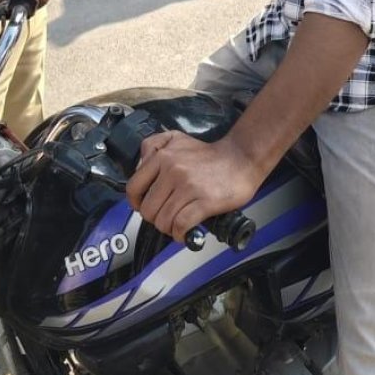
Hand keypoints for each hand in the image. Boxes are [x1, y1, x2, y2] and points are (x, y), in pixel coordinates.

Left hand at [125, 130, 264, 242]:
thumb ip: (153, 147)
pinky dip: (180, 235)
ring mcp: (188, 186)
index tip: (144, 207)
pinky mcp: (204, 201)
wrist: (240, 158)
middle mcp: (172, 170)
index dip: (136, 203)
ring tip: (178, 224)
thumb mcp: (175, 139)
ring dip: (169, 228)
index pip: (133, 187)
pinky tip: (186, 232)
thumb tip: (140, 168)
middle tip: (167, 216)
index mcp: (162, 156)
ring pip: (163, 221)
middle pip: (148, 210)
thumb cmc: (208, 155)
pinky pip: (181, 226)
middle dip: (155, 218)